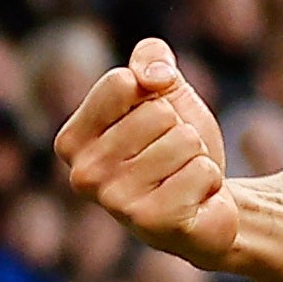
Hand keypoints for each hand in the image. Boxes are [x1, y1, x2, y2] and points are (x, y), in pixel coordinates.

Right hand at [55, 38, 238, 268]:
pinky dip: (209, 179)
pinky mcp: (152, 222)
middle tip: (173, 156)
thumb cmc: (174, 143)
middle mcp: (83, 174)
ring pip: (184, 140)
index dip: (154, 94)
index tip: (153, 121)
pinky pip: (201, 171)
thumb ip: (151, 59)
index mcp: (73, 140)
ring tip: (182, 177)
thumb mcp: (164, 90)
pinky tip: (194, 198)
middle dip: (180, 128)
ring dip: (196, 155)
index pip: (121, 82)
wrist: (205, 200)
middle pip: (158, 112)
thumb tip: (155, 76)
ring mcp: (114, 202)